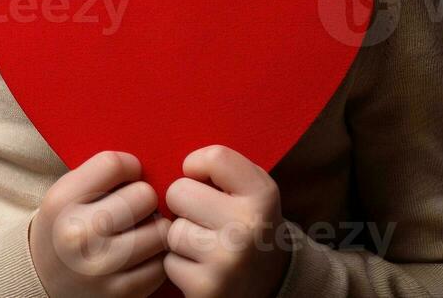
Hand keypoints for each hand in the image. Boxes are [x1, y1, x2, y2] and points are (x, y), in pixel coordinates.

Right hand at [29, 150, 170, 296]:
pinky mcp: (123, 293)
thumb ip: (100, 177)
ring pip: (162, 230)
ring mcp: (102, 267)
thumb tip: (152, 168)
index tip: (128, 177)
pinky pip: (163, 264)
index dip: (130, 166)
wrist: (42, 282)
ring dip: (156, 228)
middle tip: (135, 207)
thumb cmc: (64, 227)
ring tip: (141, 230)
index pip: (114, 164)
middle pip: (144, 195)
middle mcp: (80, 234)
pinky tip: (140, 255)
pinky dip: (156, 257)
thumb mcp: (65, 194)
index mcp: (62, 202)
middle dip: (145, 198)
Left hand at [161, 145, 290, 297]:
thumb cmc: (247, 225)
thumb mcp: (252, 189)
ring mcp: (227, 261)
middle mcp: (248, 228)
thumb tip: (182, 164)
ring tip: (207, 246)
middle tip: (205, 219)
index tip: (205, 180)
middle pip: (178, 192)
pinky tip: (204, 269)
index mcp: (262, 196)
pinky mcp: (207, 289)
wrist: (273, 285)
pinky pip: (169, 263)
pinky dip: (181, 266)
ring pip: (171, 230)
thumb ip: (222, 167)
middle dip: (183, 204)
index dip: (198, 166)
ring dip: (182, 238)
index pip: (214, 158)